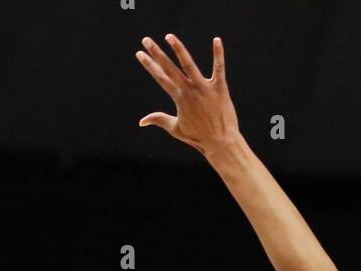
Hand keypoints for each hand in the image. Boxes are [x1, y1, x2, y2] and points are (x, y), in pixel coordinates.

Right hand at [136, 35, 238, 154]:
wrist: (221, 143)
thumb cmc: (199, 137)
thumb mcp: (176, 129)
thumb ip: (159, 119)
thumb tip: (141, 122)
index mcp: (179, 99)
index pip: (161, 78)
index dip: (149, 65)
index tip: (139, 54)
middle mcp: (190, 91)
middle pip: (170, 68)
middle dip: (156, 53)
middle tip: (146, 40)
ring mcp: (204, 88)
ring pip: (189, 64)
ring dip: (178, 49)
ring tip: (169, 36)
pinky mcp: (220, 88)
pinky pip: (219, 68)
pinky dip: (218, 54)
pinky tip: (216, 39)